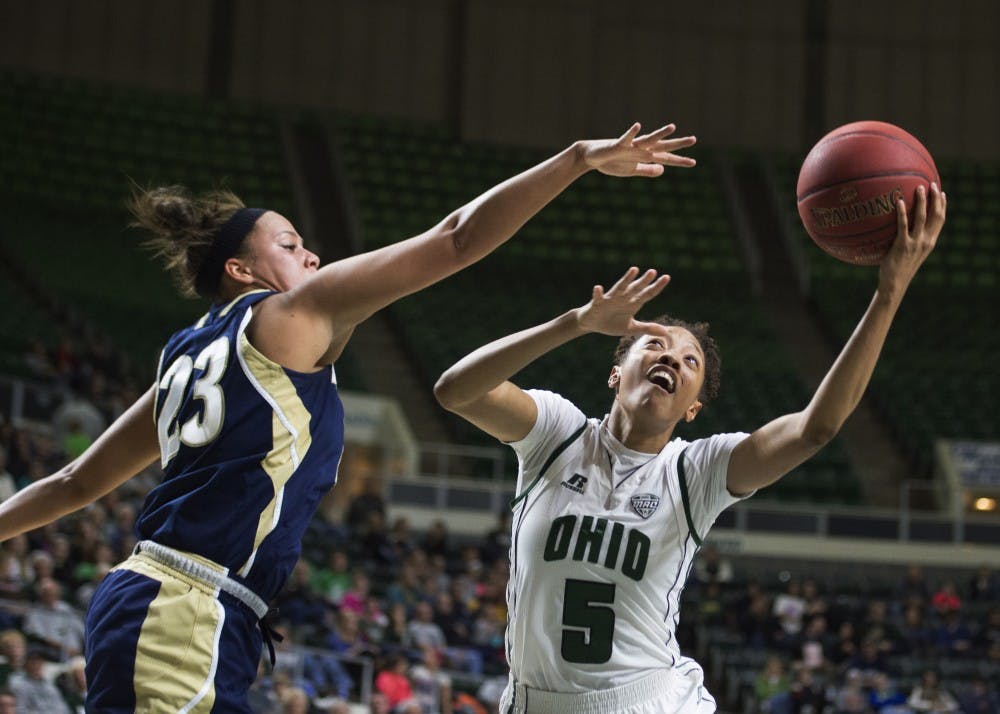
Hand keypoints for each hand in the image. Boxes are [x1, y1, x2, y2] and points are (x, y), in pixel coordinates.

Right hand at [576, 267, 671, 335]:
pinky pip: (598, 297)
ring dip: (626, 279)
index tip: (666, 277)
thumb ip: (647, 328)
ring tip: (634, 270)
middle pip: (636, 288)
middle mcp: (623, 298)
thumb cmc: (612, 323)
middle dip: (644, 281)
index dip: (656, 287)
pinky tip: (598, 288)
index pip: (647, 294)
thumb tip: (666, 332)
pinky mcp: (597, 304)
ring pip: (620, 288)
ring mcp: (610, 300)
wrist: (592, 323)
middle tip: (653, 272)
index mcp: (632, 303)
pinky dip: (598, 293)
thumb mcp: (631, 328)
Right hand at [579, 123, 695, 177]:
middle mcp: (640, 149)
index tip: (693, 163)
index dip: (679, 161)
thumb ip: (647, 170)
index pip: (665, 158)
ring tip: (672, 127)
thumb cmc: (611, 162)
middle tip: (694, 139)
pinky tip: (638, 125)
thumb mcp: (632, 171)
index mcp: (644, 156)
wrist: (592, 156)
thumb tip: (663, 169)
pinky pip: (626, 138)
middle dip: (677, 144)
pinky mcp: (617, 145)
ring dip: (660, 133)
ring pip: (647, 139)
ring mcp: (630, 146)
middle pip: (662, 146)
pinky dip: (632, 133)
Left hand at [879, 182, 945, 296]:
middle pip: (935, 215)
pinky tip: (899, 202)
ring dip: (922, 201)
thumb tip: (905, 226)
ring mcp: (915, 243)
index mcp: (930, 242)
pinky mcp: (902, 245)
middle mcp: (926, 241)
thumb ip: (912, 239)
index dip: (942, 206)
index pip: (940, 220)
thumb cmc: (899, 267)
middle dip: (935, 198)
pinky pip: (902, 226)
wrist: (895, 282)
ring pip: (922, 218)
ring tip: (918, 187)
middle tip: (931, 183)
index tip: (941, 193)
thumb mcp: (911, 252)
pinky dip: (902, 213)